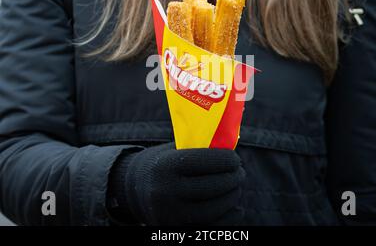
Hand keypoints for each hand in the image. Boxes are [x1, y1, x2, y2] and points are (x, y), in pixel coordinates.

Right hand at [125, 143, 244, 224]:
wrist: (133, 189)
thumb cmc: (161, 164)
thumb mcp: (173, 151)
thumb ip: (197, 149)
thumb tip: (231, 149)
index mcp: (165, 166)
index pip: (204, 162)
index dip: (225, 160)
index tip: (235, 159)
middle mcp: (166, 191)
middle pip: (212, 187)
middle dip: (233, 179)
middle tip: (240, 173)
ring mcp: (170, 214)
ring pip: (214, 209)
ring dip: (232, 197)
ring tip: (236, 188)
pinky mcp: (176, 228)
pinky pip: (210, 226)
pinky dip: (228, 218)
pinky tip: (235, 208)